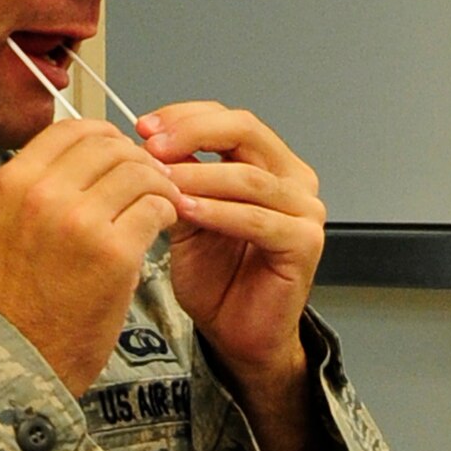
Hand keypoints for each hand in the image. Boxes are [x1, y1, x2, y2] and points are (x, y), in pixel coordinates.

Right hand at [0, 118, 184, 396]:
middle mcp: (43, 194)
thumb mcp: (13, 224)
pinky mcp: (115, 253)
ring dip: (160, 185)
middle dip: (139, 160)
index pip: (74, 128)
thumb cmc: (22, 297)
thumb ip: (46, 184)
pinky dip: (168, 211)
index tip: (122, 155)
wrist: (21, 357)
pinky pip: (157, 208)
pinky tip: (163, 226)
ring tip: (161, 205)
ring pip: (140, 172)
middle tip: (151, 181)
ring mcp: (79, 222)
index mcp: (15, 181)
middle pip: (111, 145)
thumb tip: (93, 151)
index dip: (107, 137)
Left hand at [139, 102, 324, 393]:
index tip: (145, 126)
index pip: (230, 120)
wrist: (237, 333)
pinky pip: (257, 219)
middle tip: (152, 146)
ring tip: (161, 180)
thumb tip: (150, 139)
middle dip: (193, 134)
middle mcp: (293, 179)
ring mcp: (305, 210)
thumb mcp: (187, 213)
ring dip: (199, 176)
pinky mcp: (304, 243)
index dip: (186, 116)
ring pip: (248, 177)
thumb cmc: (218, 278)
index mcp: (270, 163)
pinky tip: (187, 211)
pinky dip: (219, 212)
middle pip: (245, 133)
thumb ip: (180, 176)